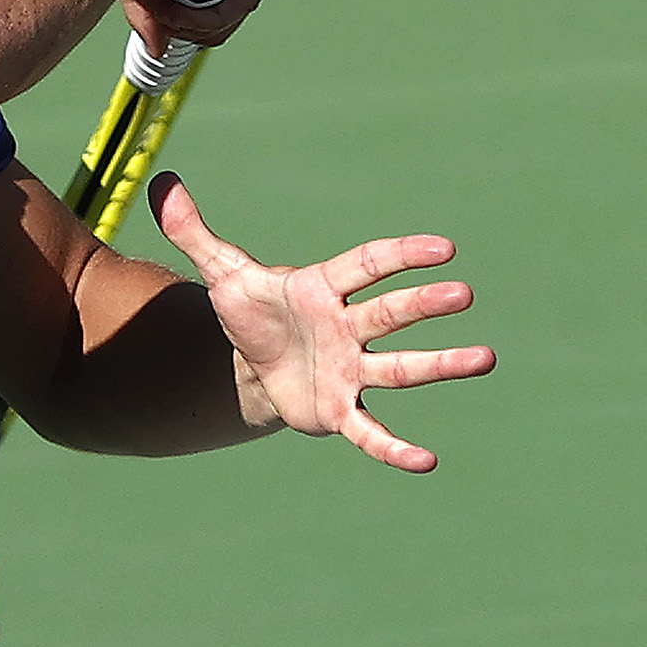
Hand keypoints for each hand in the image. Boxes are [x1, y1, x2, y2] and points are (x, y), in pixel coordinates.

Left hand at [152, 176, 489, 473]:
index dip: (401, 256)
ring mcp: (352, 370)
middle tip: (463, 293)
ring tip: (485, 358)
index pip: (368, 265)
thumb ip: (194, 232)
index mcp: (326, 288)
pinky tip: (426, 462)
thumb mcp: (221, 274)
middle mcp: (349, 327)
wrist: (250, 369)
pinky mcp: (343, 411)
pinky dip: (396, 448)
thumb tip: (161, 184)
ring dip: (441, 364)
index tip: (441, 247)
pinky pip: (372, 431)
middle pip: (391, 313)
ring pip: (401, 368)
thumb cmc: (250, 315)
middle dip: (425, 303)